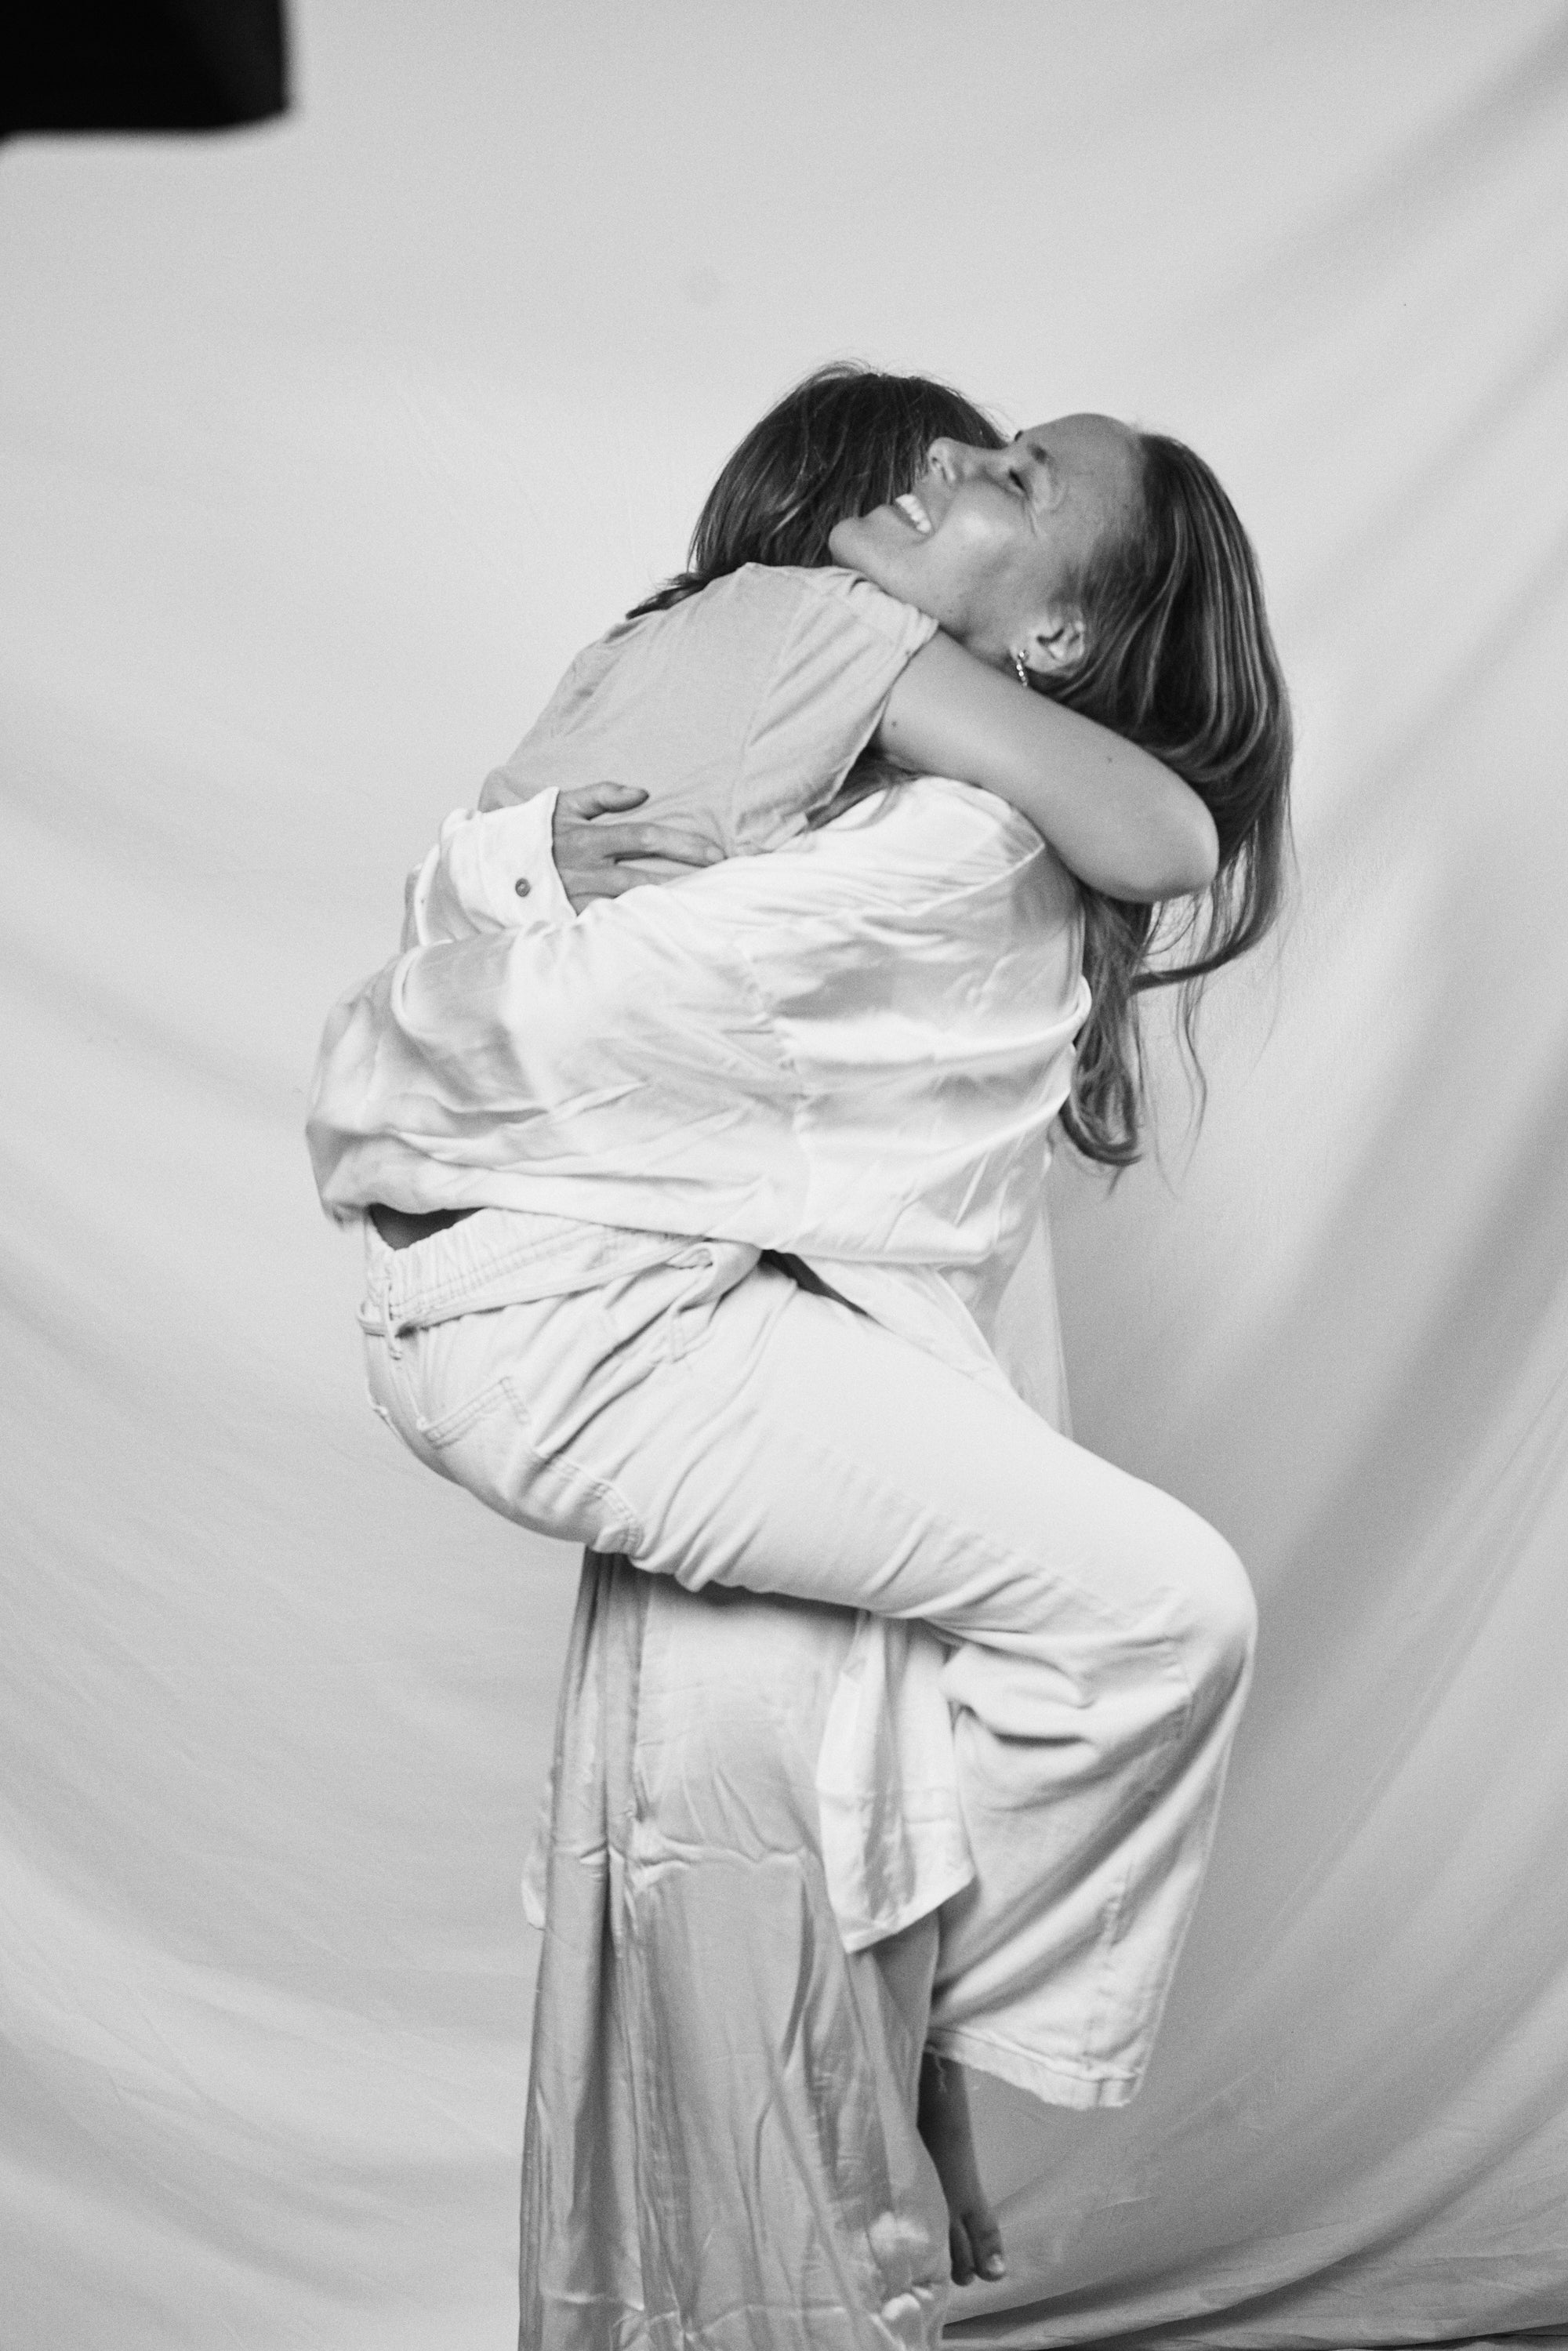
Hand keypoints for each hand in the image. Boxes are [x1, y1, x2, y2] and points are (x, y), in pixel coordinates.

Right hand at [551, 782, 721, 912]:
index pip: (645, 837)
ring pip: (633, 904)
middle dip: (687, 880)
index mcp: (589, 837)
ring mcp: (580, 898)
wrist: (491, 866)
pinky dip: (638, 925)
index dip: (682, 845)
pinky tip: (666, 929)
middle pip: (647, 876)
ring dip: (668, 905)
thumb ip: (602, 794)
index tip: (714, 853)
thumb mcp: (563, 802)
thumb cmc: (534, 831)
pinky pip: (611, 924)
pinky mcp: (572, 919)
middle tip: (723, 884)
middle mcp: (588, 870)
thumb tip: (642, 793)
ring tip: (704, 906)